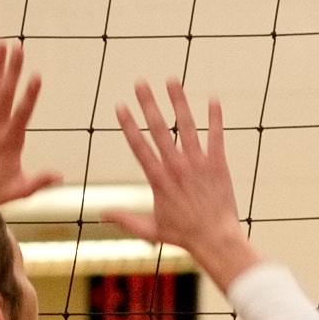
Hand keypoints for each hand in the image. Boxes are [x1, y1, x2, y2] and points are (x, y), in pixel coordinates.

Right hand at [108, 77, 258, 282]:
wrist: (215, 239)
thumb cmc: (183, 236)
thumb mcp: (149, 230)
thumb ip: (125, 220)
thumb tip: (100, 215)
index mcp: (157, 179)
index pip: (138, 146)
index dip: (127, 124)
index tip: (119, 106)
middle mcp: (176, 166)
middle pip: (158, 129)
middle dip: (148, 104)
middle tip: (140, 83)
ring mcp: (197, 164)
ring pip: (185, 126)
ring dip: (178, 102)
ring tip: (172, 81)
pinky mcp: (218, 165)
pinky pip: (216, 137)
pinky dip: (215, 118)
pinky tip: (213, 99)